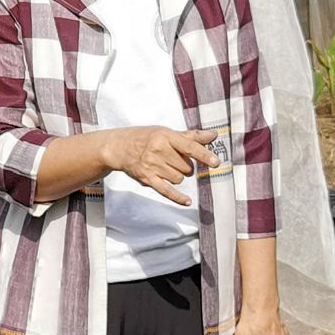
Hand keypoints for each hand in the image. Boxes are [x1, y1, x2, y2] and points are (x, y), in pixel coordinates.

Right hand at [102, 126, 216, 206]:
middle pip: (186, 167)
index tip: (216, 162)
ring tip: (166, 167)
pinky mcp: (147, 179)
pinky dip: (178, 197)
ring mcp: (151, 166)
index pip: (189, 146)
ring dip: (178, 176)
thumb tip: (213, 136)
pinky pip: (166, 190)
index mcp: (165, 136)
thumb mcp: (166, 133)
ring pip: (179, 179)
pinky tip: (187, 201)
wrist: (119, 147)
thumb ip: (191, 136)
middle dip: (185, 166)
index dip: (203, 155)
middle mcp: (158, 150)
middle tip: (173, 159)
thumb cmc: (145, 138)